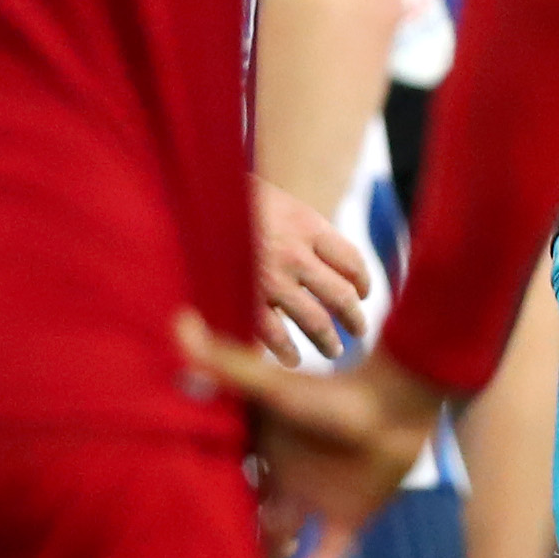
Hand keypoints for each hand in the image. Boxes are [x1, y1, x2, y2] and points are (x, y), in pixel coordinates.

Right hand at [176, 313, 444, 557]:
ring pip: (275, 542)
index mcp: (258, 448)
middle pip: (242, 516)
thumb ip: (229, 366)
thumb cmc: (337, 391)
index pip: (218, 479)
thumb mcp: (276, 389)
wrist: (404, 401)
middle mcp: (280, 477)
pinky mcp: (347, 520)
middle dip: (221, 540)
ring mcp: (313, 500)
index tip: (158, 525)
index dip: (193, 500)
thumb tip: (178, 325)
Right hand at [253, 175, 373, 361]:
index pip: (351, 261)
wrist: (195, 198)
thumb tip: (325, 256)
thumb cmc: (235, 198)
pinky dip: (287, 351)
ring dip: (329, 340)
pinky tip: (293, 359)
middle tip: (359, 329)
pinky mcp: (245, 298)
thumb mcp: (278, 201)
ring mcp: (271, 279)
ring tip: (335, 350)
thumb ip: (302, 229)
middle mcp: (295, 254)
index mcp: (307, 225)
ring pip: (316, 321)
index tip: (363, 293)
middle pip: (341, 295)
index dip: (363, 281)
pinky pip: (274, 334)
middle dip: (354, 318)